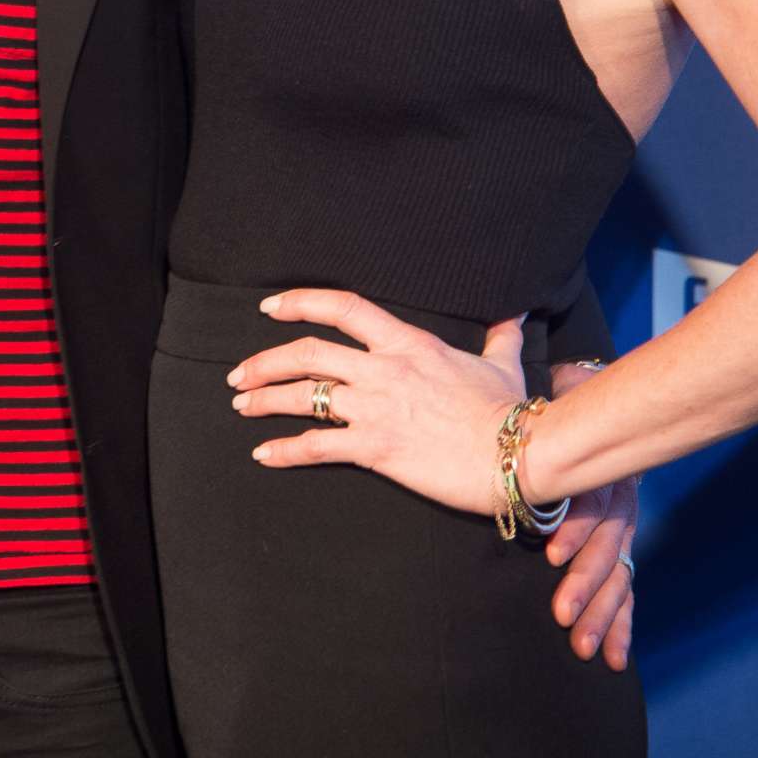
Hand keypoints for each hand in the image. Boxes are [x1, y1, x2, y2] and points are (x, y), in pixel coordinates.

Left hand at [228, 287, 527, 516]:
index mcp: (407, 343)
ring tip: (242, 407)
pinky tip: (263, 455)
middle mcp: (383, 370)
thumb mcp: (503, 363)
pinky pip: (316, 446)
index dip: (300, 302)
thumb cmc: (508, 410)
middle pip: (307, 353)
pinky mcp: (376, 448)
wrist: (516, 453)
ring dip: (265, 401)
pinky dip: (284, 451)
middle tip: (240, 375)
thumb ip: (500, 336)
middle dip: (265, 362)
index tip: (270, 307)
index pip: (343, 307)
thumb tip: (515, 315)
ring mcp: (376, 408)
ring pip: (302, 396)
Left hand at [544, 360, 636, 668]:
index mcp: (594, 470)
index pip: (593, 505)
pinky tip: (609, 658)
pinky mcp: (615, 554)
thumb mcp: (557, 390)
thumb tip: (533, 338)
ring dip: (600, 612)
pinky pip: (622, 594)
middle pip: (606, 551)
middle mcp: (611, 503)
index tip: (553, 556)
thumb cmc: (568, 403)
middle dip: (586, 585)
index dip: (576, 531)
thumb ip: (542, 373)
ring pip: (616, 577)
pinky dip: (616, 624)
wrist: (605, 411)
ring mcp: (617, 531)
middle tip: (563, 617)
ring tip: (581, 644)